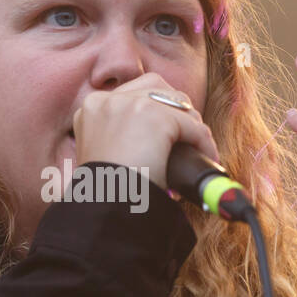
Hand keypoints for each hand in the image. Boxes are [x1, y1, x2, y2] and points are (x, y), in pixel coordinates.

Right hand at [73, 72, 219, 191]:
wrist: (106, 210)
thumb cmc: (105, 195)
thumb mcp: (101, 157)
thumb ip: (117, 139)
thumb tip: (148, 143)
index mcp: (91, 108)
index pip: (132, 93)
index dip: (155, 109)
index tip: (166, 133)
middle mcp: (108, 101)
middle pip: (156, 87)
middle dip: (175, 109)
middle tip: (183, 138)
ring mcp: (131, 106)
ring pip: (177, 102)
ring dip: (191, 124)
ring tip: (195, 149)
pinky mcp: (155, 118)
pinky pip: (192, 126)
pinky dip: (203, 142)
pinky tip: (205, 159)